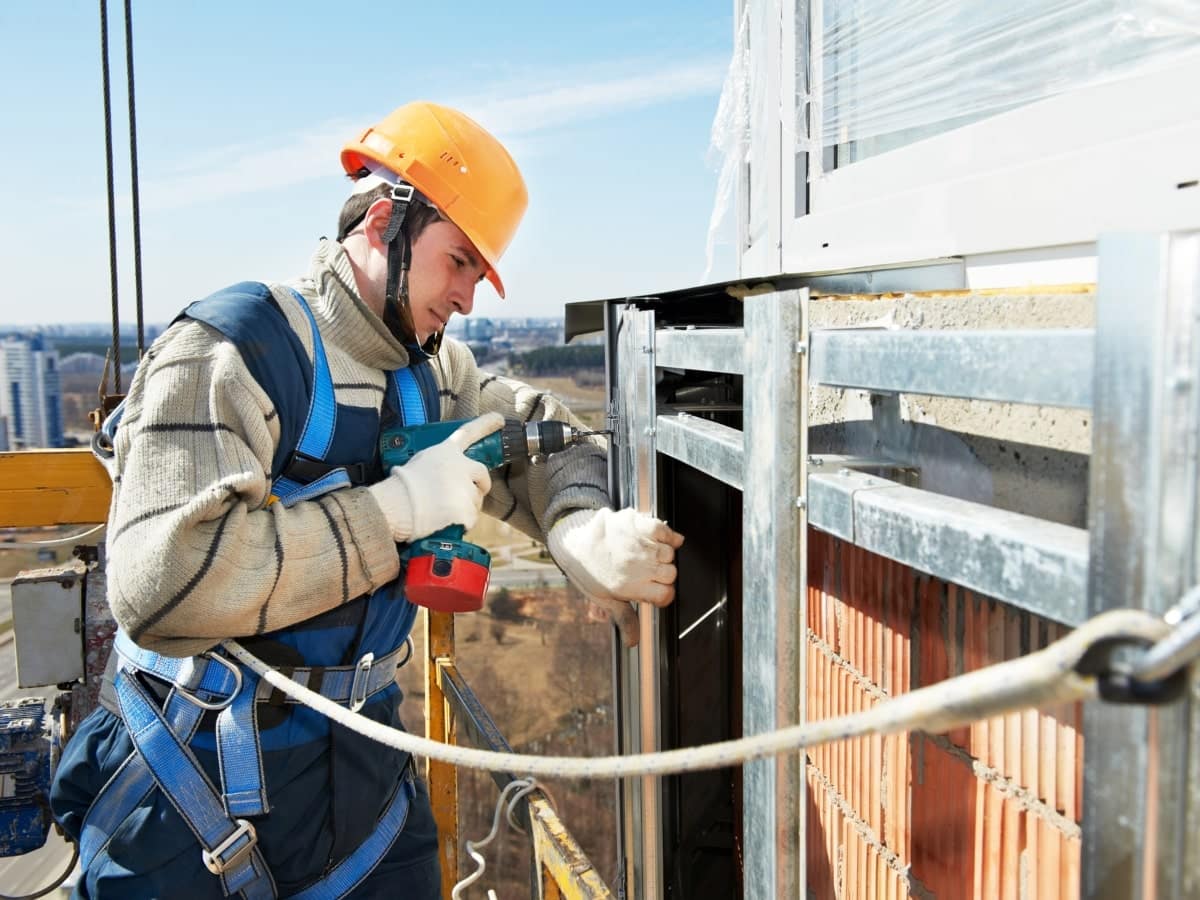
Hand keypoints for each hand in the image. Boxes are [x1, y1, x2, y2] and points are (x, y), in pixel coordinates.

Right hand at [368, 413, 502, 540]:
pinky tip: (444, 522)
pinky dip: (460, 524)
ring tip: (442, 512)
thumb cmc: (400, 488)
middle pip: (482, 474)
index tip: (500, 419)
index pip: (469, 433)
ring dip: (464, 507)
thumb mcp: (419, 463)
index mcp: (446, 452)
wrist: (396, 506)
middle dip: (481, 485)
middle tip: (470, 494)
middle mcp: (461, 467)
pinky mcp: (467, 509)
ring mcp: (466, 488)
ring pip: (475, 500)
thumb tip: (444, 475)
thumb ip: (438, 464)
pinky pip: (470, 519)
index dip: (486, 424)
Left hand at [548, 508, 684, 644]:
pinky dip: (668, 535)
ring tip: (648, 556)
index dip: (663, 595)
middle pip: (671, 574)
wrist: (573, 543)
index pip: (665, 595)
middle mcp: (637, 566)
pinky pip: (664, 530)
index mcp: (630, 587)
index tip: (656, 591)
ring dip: (664, 555)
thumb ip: (625, 619)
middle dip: (663, 575)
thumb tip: (633, 642)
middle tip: (648, 572)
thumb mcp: (605, 600)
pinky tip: (662, 539)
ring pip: (669, 554)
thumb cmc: (588, 572)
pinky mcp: (637, 525)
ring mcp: (639, 544)